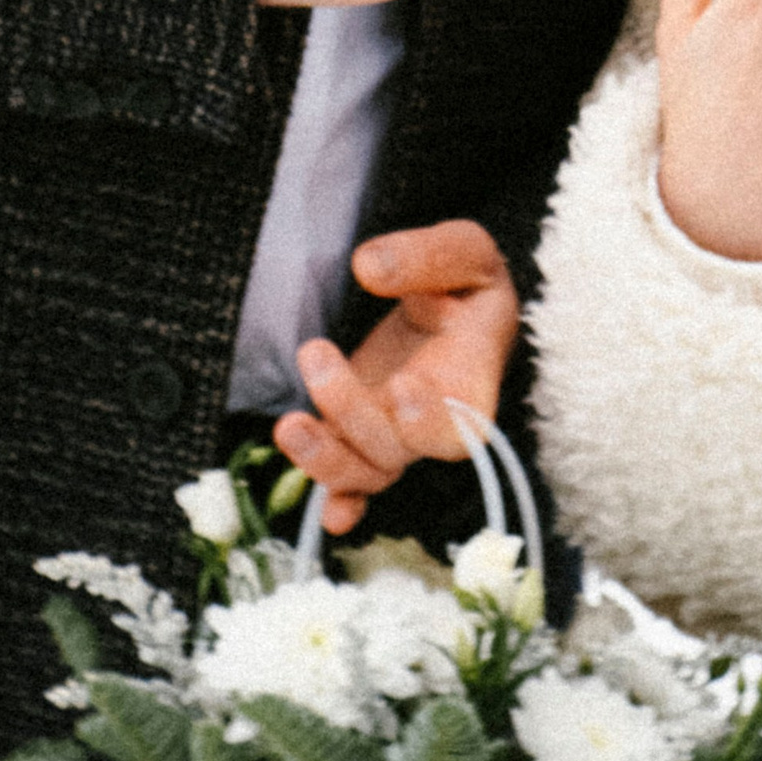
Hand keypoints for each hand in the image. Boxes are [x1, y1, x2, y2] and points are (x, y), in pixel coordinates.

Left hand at [271, 221, 519, 536]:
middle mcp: (434, 421)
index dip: (434, 419)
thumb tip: (369, 266)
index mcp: (473, 378)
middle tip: (316, 353)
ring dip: (326, 460)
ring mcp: (393, 433)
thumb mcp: (465, 249)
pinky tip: (325, 511)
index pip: (462, 423)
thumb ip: (427, 255)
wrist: (451, 301)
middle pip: (397, 446)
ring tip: (288, 424)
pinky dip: (340, 500)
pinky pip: (351, 480)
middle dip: (353, 413)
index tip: (404, 384)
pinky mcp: (358, 432)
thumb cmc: (466, 279)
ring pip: (367, 471)